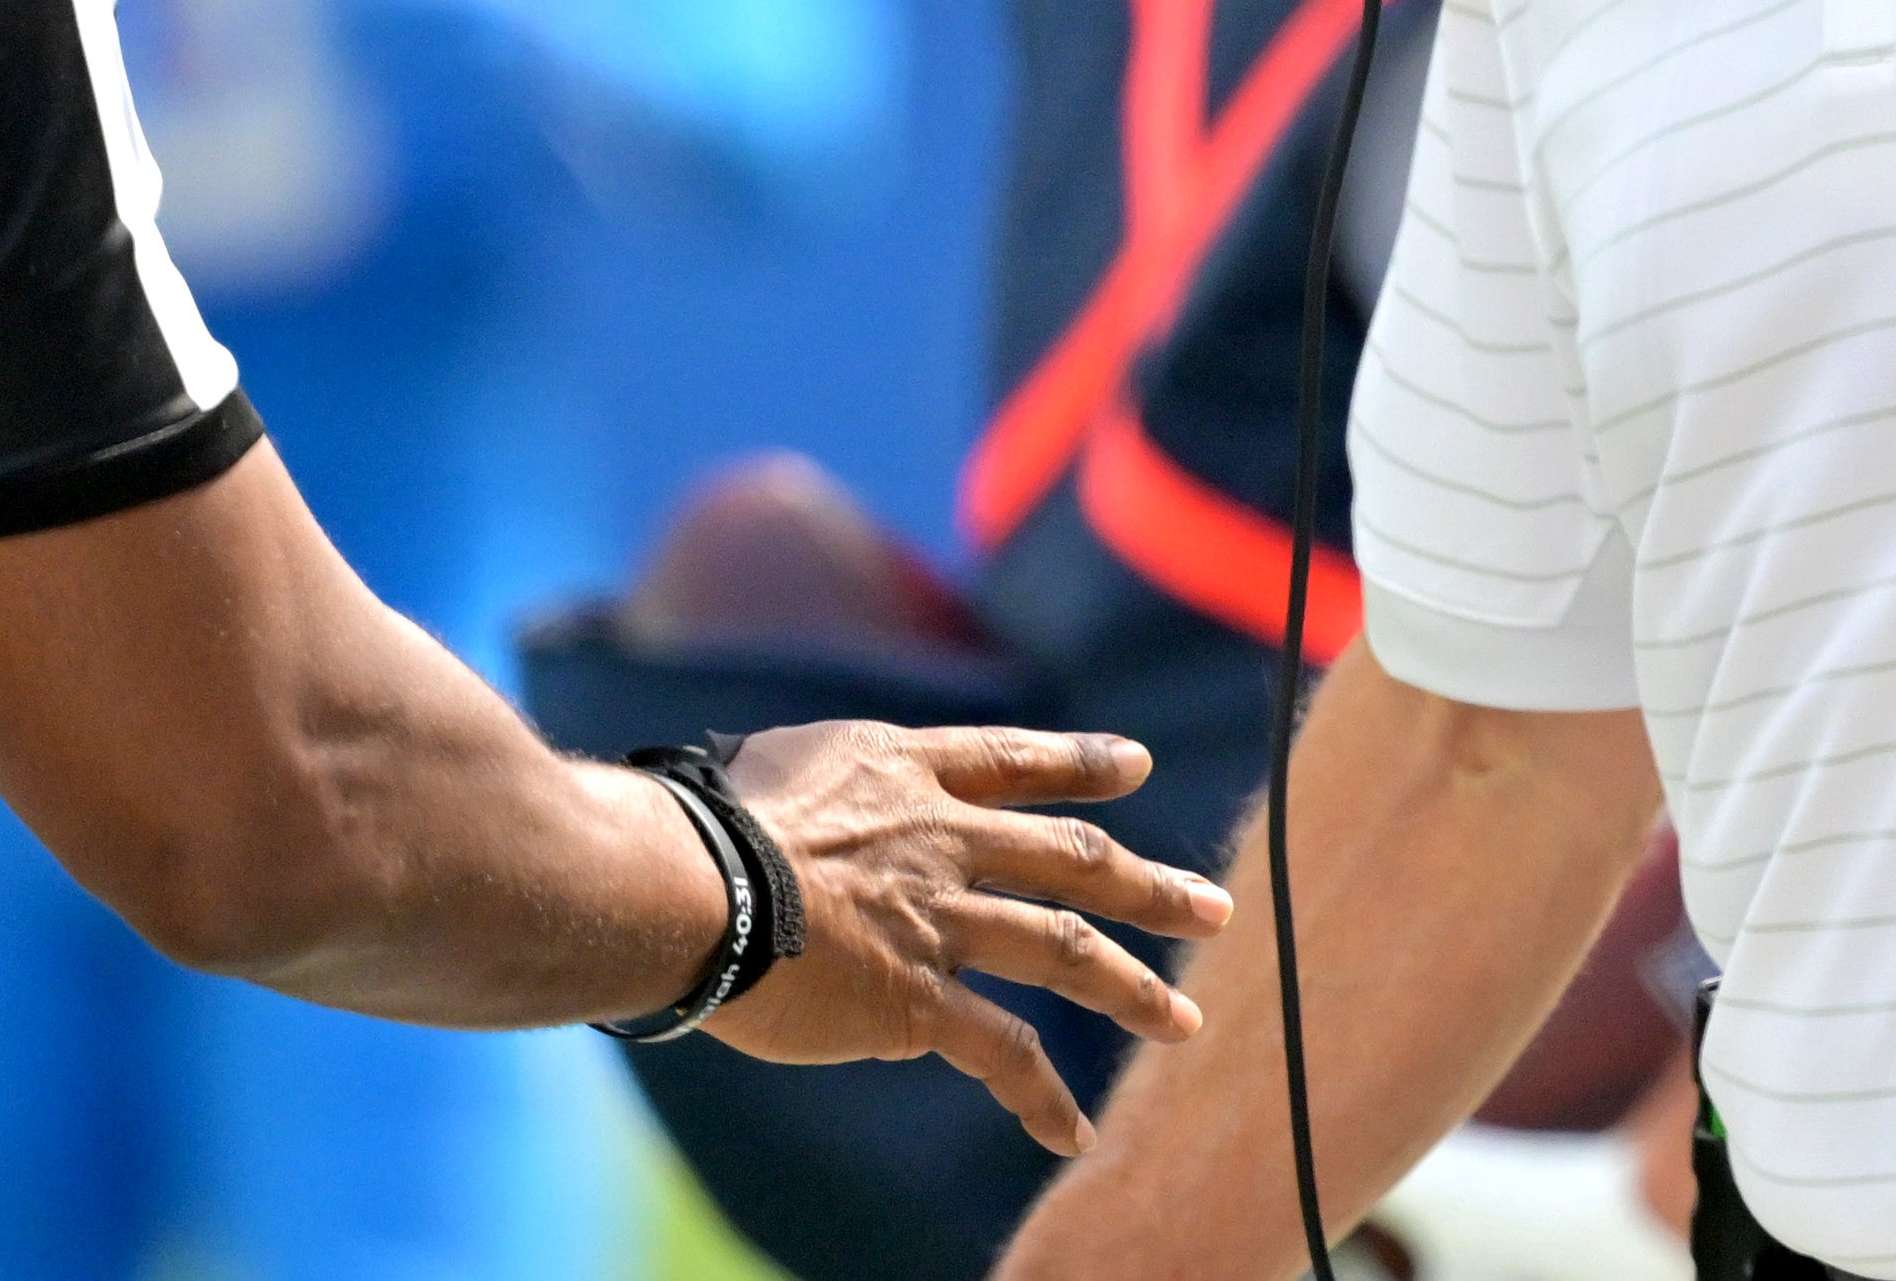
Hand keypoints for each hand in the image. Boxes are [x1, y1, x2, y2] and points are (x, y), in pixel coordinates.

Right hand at [700, 723, 1235, 1154]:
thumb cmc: (688, 826)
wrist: (684, 882)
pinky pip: (1001, 1052)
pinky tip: (1069, 1134)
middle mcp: (942, 839)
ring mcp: (941, 919)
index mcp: (903, 774)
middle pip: (1070, 857)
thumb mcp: (767, 773)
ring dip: (1132, 987)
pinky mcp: (918, 1001)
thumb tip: (797, 831)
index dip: (1080, 765)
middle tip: (1212, 905)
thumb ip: (814, 799)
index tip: (1137, 765)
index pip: (1012, 761)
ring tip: (1184, 1021)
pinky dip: (1040, 1095)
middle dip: (1148, 885)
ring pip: (1065, 949)